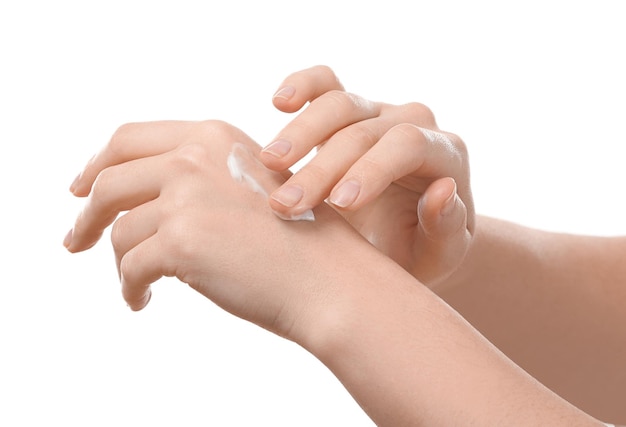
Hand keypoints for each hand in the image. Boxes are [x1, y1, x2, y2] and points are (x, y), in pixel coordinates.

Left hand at [63, 120, 367, 340]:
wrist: (331, 279)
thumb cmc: (298, 242)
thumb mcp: (249, 186)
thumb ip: (198, 179)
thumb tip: (136, 204)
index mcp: (211, 136)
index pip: (129, 139)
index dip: (96, 164)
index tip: (81, 188)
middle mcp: (193, 157)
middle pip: (109, 180)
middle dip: (87, 214)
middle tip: (75, 241)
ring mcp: (186, 197)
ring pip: (120, 231)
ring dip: (120, 262)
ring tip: (135, 284)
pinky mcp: (181, 241)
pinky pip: (131, 268)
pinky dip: (130, 288)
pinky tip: (141, 300)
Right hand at [260, 65, 474, 288]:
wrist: (403, 240)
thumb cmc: (422, 250)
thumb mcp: (441, 254)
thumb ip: (446, 227)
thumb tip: (442, 189)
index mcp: (445, 155)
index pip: (408, 146)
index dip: (372, 169)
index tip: (339, 204)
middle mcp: (412, 124)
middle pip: (365, 129)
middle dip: (322, 167)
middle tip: (285, 204)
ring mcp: (377, 113)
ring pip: (338, 102)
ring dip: (300, 132)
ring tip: (268, 163)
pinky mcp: (347, 112)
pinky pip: (324, 84)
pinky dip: (301, 85)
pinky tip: (280, 102)